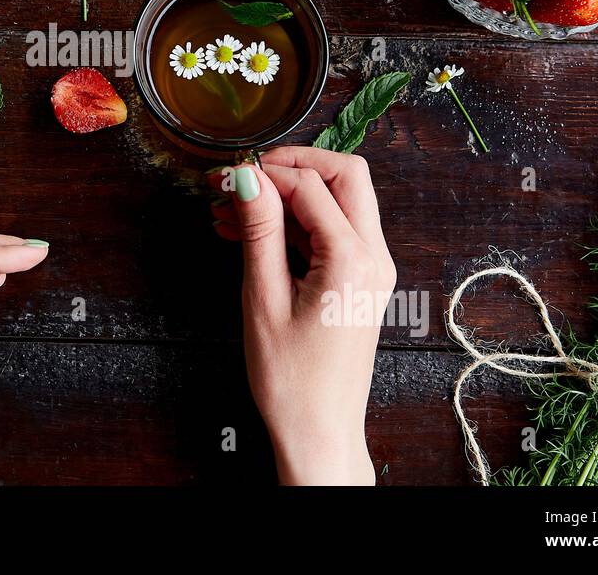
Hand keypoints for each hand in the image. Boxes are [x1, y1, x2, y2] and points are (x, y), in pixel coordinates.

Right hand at [209, 147, 394, 484]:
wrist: (318, 431)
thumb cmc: (290, 379)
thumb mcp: (263, 298)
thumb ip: (258, 230)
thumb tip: (246, 176)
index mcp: (352, 259)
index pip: (309, 186)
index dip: (263, 172)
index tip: (223, 177)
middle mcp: (374, 256)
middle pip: (344, 175)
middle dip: (291, 166)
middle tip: (242, 176)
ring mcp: (372, 267)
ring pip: (340, 199)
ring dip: (288, 195)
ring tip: (230, 212)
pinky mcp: (361, 279)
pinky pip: (334, 230)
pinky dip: (295, 222)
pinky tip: (249, 234)